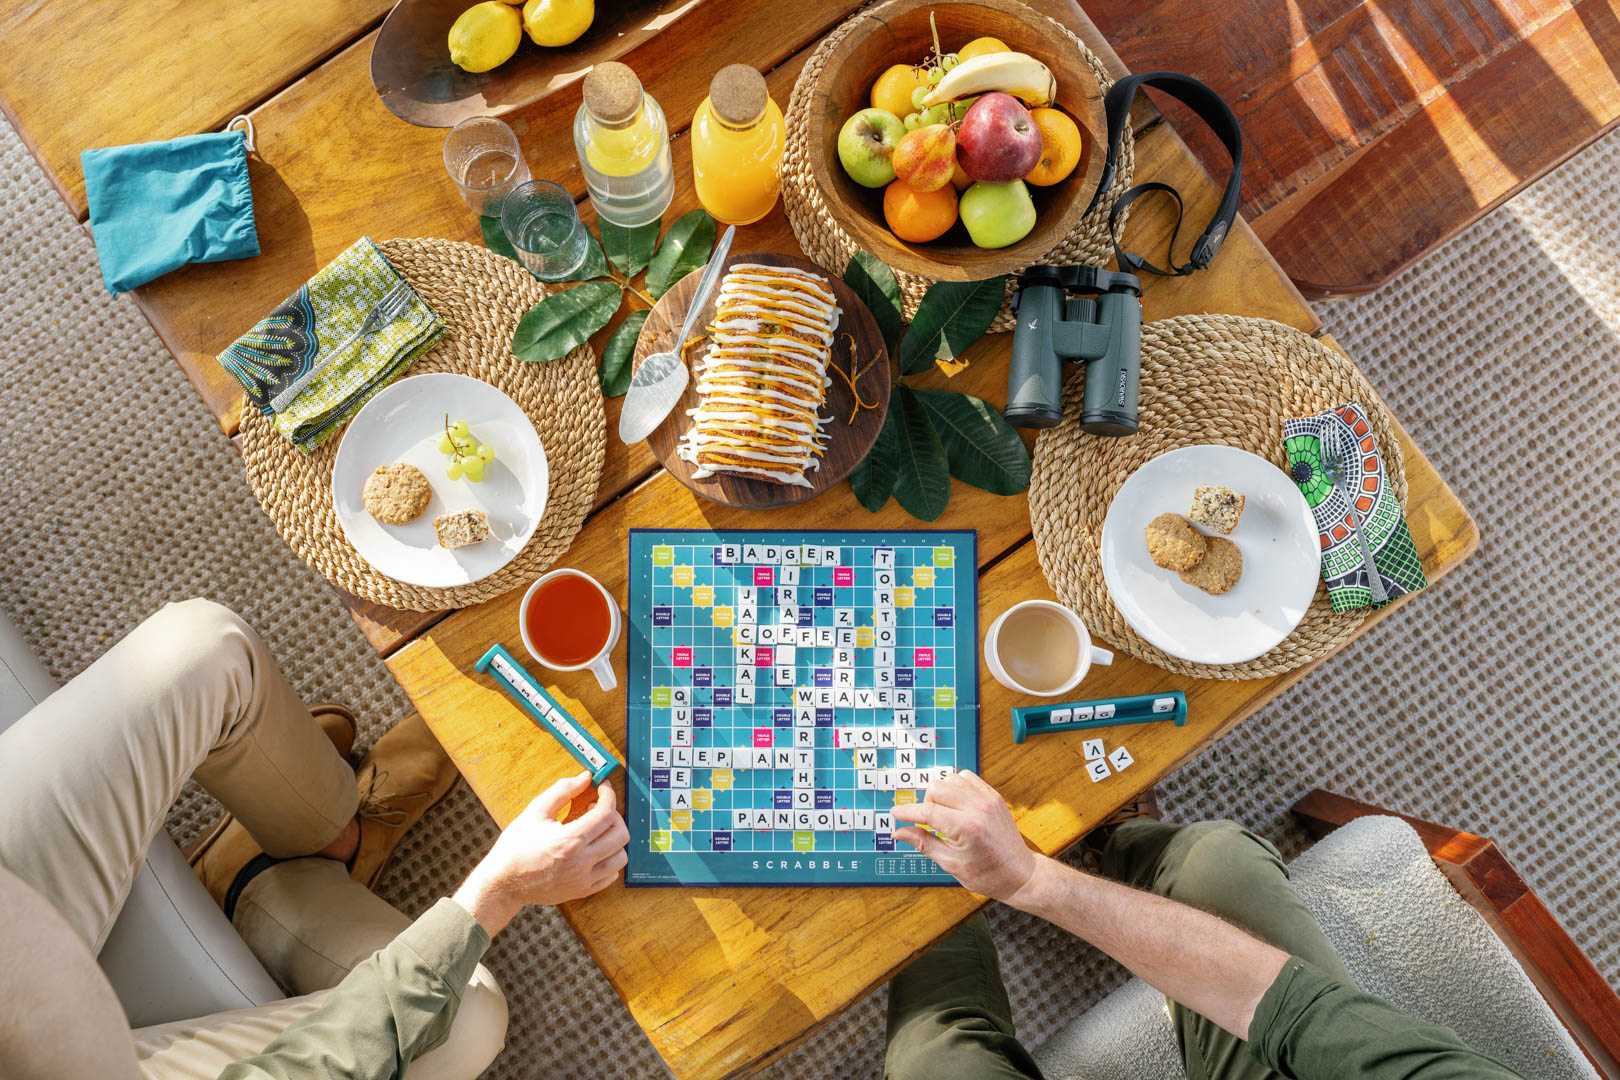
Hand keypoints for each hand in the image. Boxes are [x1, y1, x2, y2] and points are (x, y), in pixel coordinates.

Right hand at [453, 772, 627, 934]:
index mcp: (570, 840)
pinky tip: (595, 850)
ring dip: (614, 839)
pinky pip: (611, 875)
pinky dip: (609, 859)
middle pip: (620, 835)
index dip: (609, 795)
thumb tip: (585, 777)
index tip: (603, 787)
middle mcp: (581, 862)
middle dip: (614, 815)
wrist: (503, 883)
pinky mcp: (582, 890)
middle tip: (597, 809)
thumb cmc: (516, 846)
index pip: (606, 814)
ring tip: (596, 831)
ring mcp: (584, 879)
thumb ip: (562, 790)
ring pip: (621, 857)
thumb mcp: (535, 811)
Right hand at [890, 770, 1036, 901]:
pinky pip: (967, 778)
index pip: (927, 811)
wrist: (1019, 874)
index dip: (907, 811)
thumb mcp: (951, 863)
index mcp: (966, 828)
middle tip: (928, 822)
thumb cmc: (987, 874)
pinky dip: (956, 787)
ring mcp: (988, 799)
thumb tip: (899, 832)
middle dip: (925, 803)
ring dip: (941, 793)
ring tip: (944, 814)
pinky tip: (956, 804)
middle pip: (936, 788)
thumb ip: (923, 843)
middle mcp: (978, 808)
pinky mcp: (994, 796)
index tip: (895, 812)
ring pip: (950, 778)